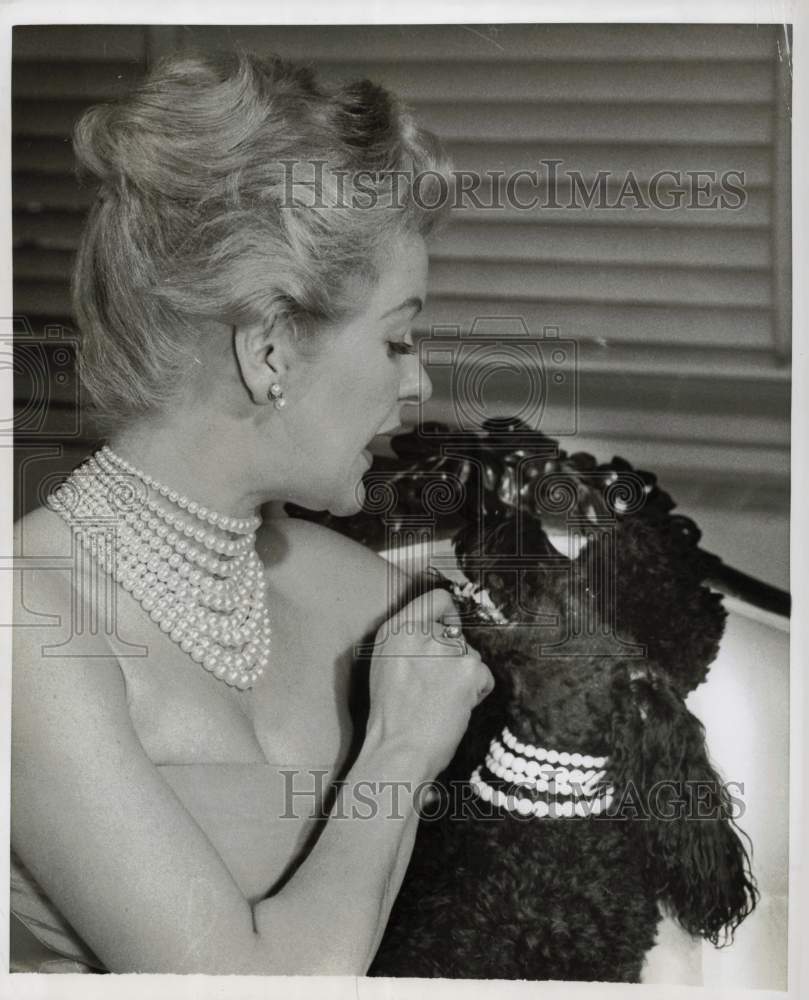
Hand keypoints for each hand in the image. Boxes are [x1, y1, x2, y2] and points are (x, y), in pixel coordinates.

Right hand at [365, 589, 493, 776]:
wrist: (399, 749)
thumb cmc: (391, 718)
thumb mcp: (385, 665)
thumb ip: (409, 641)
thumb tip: (440, 629)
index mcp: (396, 629)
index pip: (436, 598)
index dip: (449, 615)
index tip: (449, 629)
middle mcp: (422, 632)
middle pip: (456, 633)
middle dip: (453, 657)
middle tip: (436, 686)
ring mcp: (448, 649)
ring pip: (471, 656)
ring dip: (464, 677)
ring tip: (442, 701)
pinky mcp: (470, 669)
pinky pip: (484, 676)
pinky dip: (476, 693)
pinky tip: (455, 707)